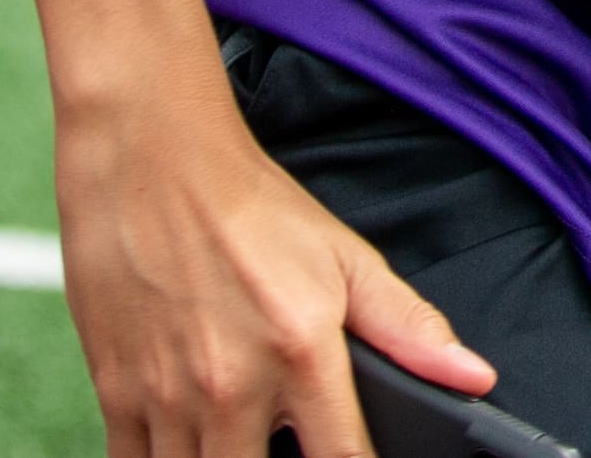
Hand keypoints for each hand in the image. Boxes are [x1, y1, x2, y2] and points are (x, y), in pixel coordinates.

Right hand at [58, 87, 491, 457]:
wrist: (150, 160)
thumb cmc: (251, 208)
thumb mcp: (344, 257)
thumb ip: (408, 327)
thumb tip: (475, 379)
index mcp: (302, 351)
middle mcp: (233, 386)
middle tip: (288, 442)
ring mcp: (167, 396)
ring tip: (240, 439)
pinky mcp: (115, 393)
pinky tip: (186, 441)